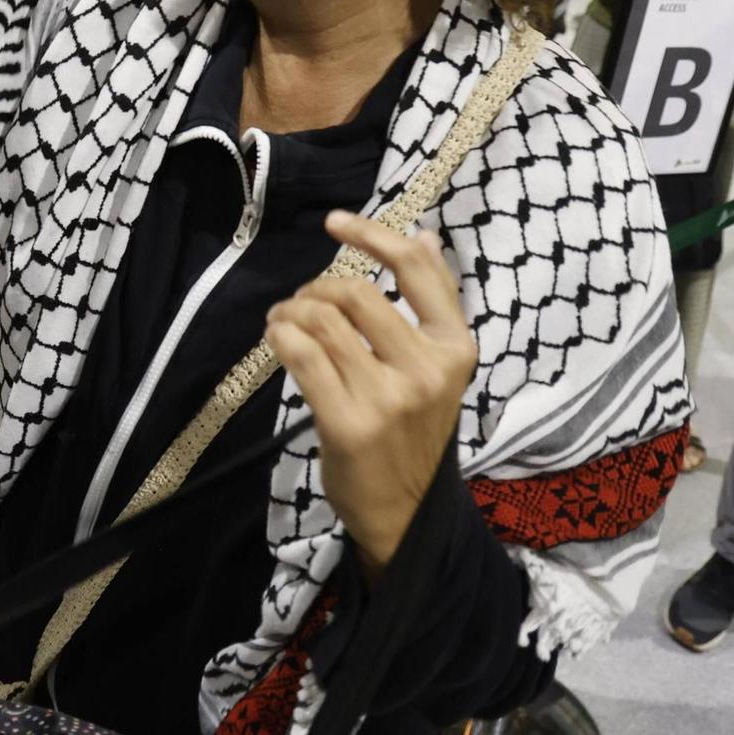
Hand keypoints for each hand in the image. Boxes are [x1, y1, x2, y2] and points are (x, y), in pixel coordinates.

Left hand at [264, 212, 477, 580]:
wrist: (407, 512)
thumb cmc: (416, 432)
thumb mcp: (438, 366)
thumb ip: (432, 303)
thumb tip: (425, 234)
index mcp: (456, 348)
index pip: (417, 270)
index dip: (371, 234)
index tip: (333, 222)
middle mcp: (428, 369)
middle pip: (356, 293)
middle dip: (315, 288)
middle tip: (299, 303)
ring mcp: (389, 398)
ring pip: (323, 321)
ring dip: (291, 312)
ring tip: (283, 321)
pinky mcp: (350, 423)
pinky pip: (303, 355)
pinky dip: (281, 336)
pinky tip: (276, 338)